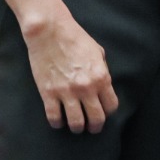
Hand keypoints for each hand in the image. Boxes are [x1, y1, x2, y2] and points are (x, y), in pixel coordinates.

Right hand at [22, 13, 119, 133]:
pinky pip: (54, 118)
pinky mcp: (48, 94)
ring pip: (76, 124)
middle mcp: (86, 88)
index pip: (111, 106)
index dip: (108, 111)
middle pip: (96, 119)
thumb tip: (103, 85)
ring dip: (77, 127)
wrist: (49, 31)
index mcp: (101, 77)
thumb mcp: (97, 52)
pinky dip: (57, 123)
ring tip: (76, 126)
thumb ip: (102, 70)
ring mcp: (66, 92)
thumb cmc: (75, 38)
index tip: (103, 112)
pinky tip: (59, 120)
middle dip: (95, 126)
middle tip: (92, 127)